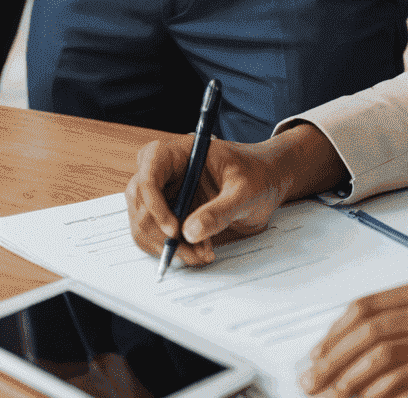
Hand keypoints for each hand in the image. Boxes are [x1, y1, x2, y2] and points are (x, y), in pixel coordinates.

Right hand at [124, 123, 347, 266]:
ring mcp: (166, 192)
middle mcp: (166, 170)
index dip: (154, 202)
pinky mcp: (171, 212)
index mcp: (180, 152)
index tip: (174, 230)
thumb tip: (189, 233)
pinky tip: (199, 252)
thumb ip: (219, 211)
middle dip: (160, 231)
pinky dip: (172, 249)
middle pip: (140, 200)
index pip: (149, 171)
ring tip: (201, 254)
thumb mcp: (245, 191)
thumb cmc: (258, 175)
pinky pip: (156, 233)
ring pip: (144, 221)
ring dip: (167, 245)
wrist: (268, 182)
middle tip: (190, 252)